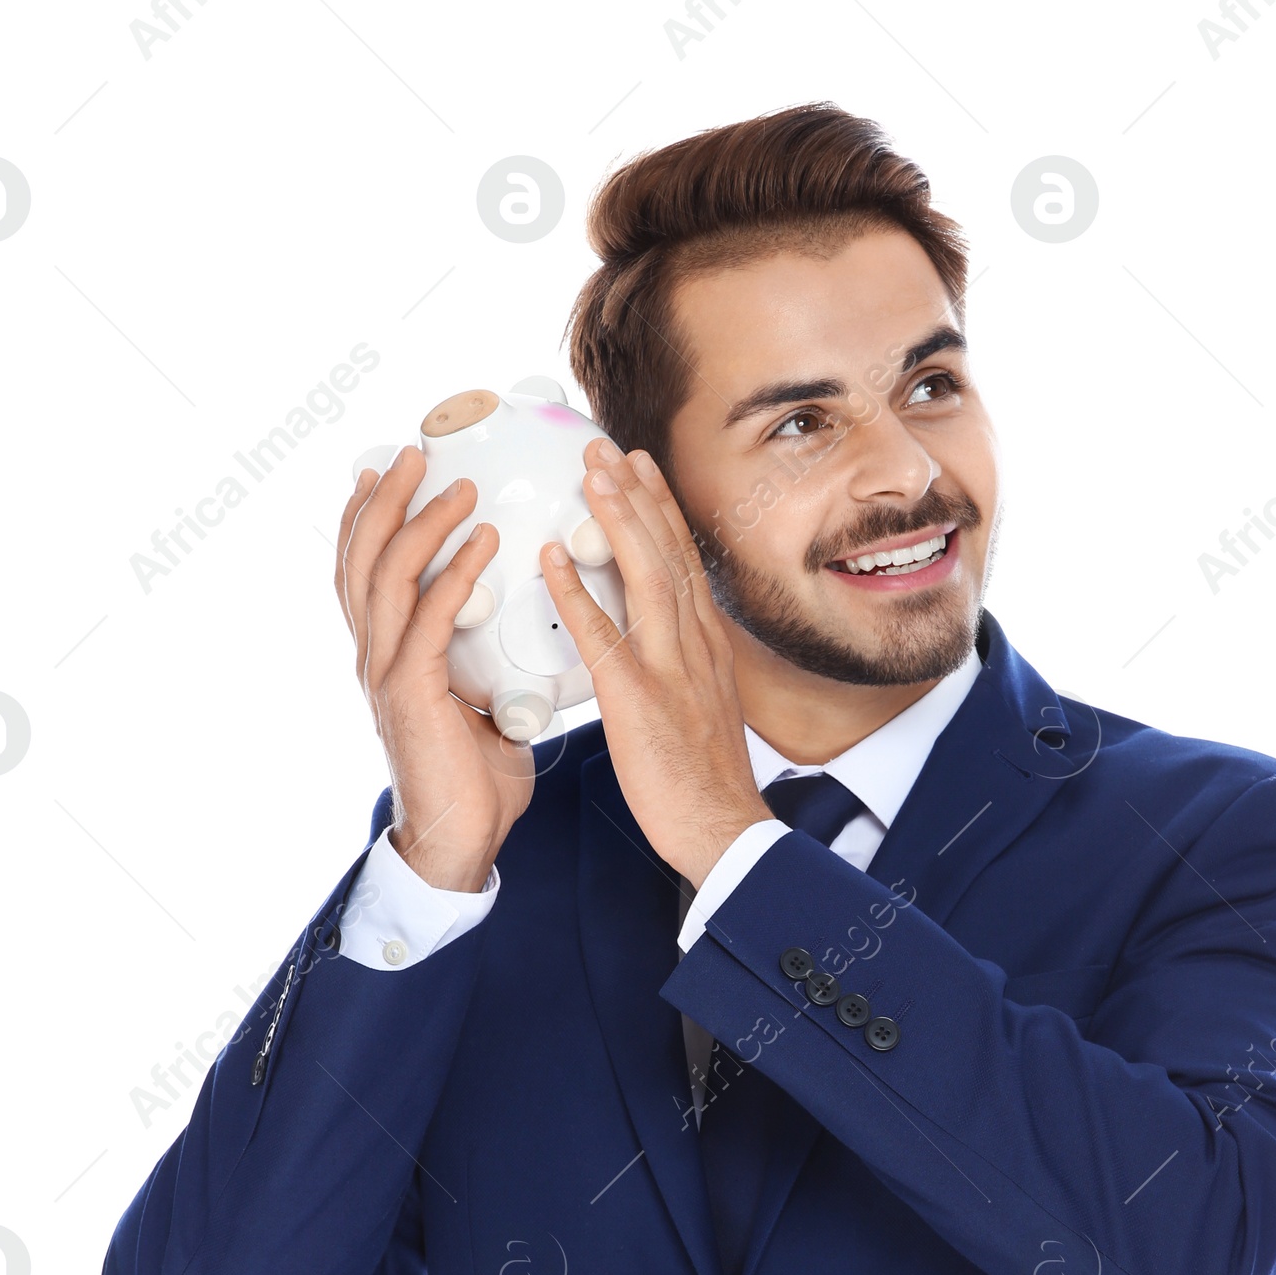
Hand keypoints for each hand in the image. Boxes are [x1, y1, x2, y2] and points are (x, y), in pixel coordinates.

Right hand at [335, 447, 531, 891]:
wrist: (462, 843)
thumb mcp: (480, 705)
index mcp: (386, 656)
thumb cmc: (476, 780)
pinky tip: (483, 542)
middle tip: (413, 450)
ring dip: (422, 522)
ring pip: (387, 576)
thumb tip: (519, 636)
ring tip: (456, 484)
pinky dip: (454, 572)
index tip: (387, 470)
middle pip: (361, 558)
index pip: (362, 571)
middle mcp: (374, 657)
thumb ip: (484, 664)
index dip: (368, 517)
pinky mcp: (410, 694)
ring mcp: (386, 674)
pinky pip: (428, 618)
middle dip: (384, 499)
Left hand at [539, 440, 770, 885]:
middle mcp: (694, 644)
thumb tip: (662, 642)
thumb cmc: (705, 779)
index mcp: (706, 646)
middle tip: (606, 445)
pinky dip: (578, 592)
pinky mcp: (640, 700)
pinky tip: (552, 558)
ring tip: (590, 473)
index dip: (660, 509)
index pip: (685, 560)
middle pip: (669, 552)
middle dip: (638, 494)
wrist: (723, 830)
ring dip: (617, 519)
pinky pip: (604, 636)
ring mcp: (670, 668)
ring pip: (647, 576)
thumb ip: (682, 665)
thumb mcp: (704, 706)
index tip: (638, 467)